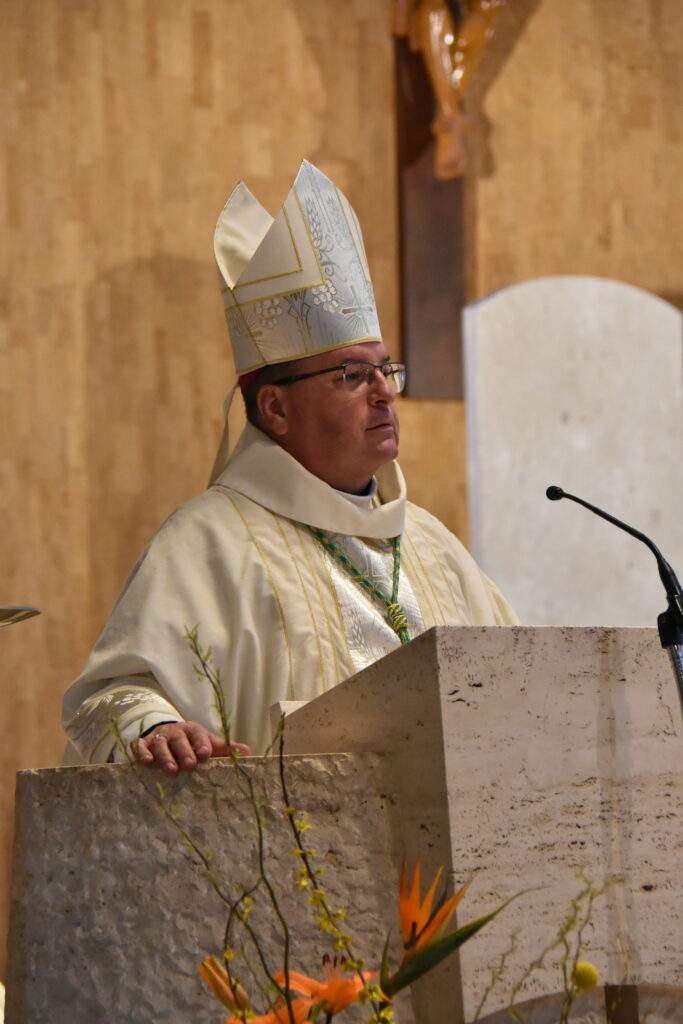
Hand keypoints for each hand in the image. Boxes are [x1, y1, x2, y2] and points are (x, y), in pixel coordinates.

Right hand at [133, 722, 250, 775]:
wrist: (166, 733)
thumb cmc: (191, 742)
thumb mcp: (207, 743)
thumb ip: (225, 749)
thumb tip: (248, 753)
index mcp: (193, 730)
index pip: (198, 734)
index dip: (201, 743)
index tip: (206, 754)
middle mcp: (175, 732)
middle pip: (179, 740)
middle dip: (184, 752)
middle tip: (189, 765)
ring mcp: (158, 737)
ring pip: (161, 744)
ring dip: (165, 756)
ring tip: (171, 770)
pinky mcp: (143, 744)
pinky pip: (140, 746)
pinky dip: (142, 753)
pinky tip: (147, 762)